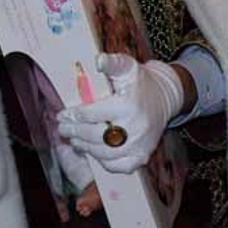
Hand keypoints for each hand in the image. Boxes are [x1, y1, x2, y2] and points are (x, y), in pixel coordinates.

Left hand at [57, 53, 184, 172]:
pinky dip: (103, 162)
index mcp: (129, 105)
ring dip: (85, 147)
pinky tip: (94, 151)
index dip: (74, 115)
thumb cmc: (141, 82)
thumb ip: (113, 63)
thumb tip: (98, 60)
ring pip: (104, 153)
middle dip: (75, 132)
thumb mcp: (128, 67)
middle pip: (95, 136)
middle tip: (63, 128)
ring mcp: (140, 144)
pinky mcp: (143, 156)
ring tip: (75, 139)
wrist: (164, 98)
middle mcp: (136, 127)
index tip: (63, 115)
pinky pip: (118, 166)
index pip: (93, 114)